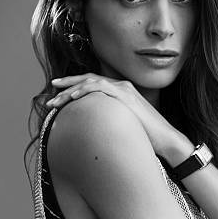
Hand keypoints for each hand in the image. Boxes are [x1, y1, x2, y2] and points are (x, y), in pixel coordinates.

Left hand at [46, 73, 185, 156]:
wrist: (165, 140)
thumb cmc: (147, 137)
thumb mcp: (125, 125)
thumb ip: (111, 120)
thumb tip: (95, 128)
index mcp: (121, 91)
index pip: (93, 83)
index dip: (74, 85)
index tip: (58, 91)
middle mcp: (122, 86)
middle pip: (88, 78)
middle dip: (67, 83)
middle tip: (51, 87)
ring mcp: (124, 90)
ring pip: (90, 82)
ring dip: (70, 89)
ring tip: (56, 99)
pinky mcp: (125, 96)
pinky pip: (100, 88)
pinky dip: (84, 90)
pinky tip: (72, 96)